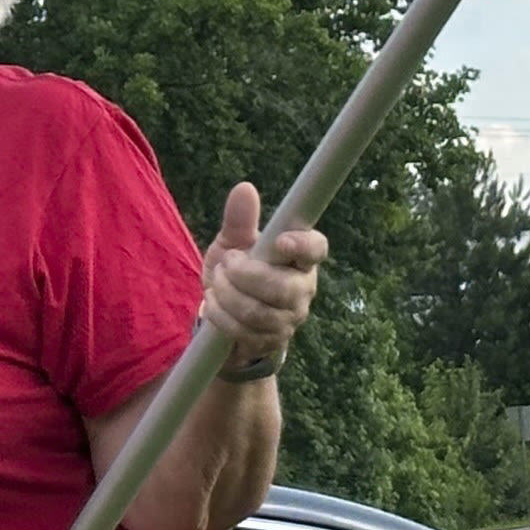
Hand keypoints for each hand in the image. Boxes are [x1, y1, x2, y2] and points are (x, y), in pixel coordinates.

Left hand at [200, 182, 326, 370]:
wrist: (224, 316)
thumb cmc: (236, 271)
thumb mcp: (233, 244)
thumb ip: (239, 220)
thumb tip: (244, 188)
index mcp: (299, 258)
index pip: (316, 249)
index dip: (303, 245)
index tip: (280, 242)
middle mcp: (302, 289)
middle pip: (283, 287)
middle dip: (244, 275)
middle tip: (225, 264)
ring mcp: (289, 318)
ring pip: (259, 311)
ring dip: (227, 293)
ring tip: (216, 282)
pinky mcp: (271, 340)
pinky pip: (243, 330)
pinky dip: (220, 313)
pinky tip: (213, 302)